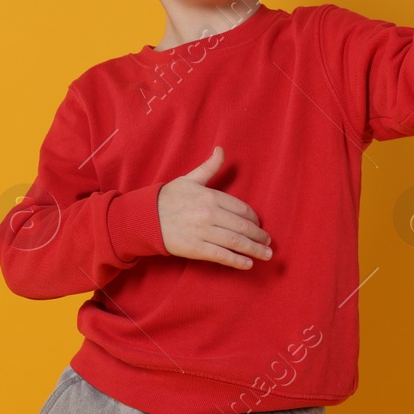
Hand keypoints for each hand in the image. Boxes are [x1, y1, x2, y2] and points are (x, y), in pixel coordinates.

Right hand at [157, 146, 272, 269]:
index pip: (241, 209)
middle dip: (259, 235)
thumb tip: (221, 149)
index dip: (254, 218)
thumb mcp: (190, 179)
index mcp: (210, 196)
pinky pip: (221, 255)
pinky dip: (237, 261)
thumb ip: (209, 167)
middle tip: (268, 241)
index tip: (259, 225)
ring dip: (255, 249)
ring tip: (266, 254)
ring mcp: (203, 232)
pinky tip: (248, 264)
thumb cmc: (169, 197)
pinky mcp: (195, 248)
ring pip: (236, 242)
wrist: (145, 217)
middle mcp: (209, 214)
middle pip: (242, 226)